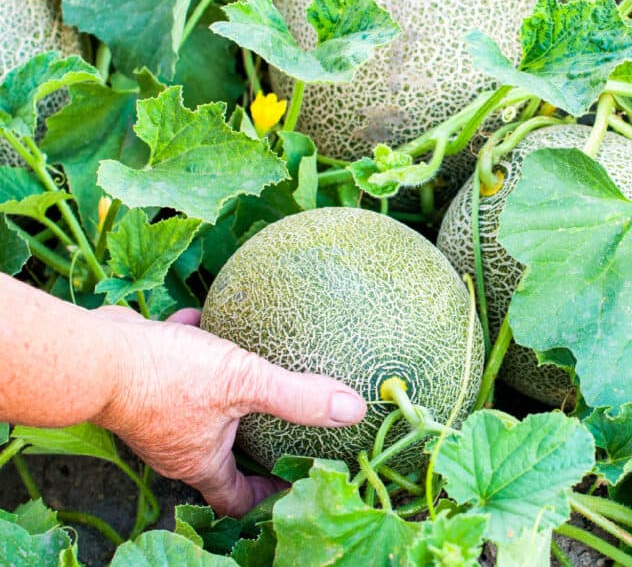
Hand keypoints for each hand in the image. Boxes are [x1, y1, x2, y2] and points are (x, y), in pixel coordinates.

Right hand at [89, 306, 365, 516]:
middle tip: (280, 429)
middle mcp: (174, 445)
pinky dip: (192, 347)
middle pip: (218, 457)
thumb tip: (352, 409)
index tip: (292, 482)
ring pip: (195, 408)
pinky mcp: (139, 378)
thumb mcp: (244, 382)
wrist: (93, 353)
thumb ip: (298, 397)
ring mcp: (153, 413)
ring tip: (251, 376)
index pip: (235, 499)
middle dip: (249, 446)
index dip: (266, 497)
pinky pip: (173, 364)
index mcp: (199, 460)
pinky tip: (208, 319)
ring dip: (223, 395)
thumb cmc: (166, 377)